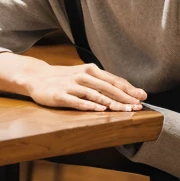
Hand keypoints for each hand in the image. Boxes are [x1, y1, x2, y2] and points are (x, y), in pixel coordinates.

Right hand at [26, 62, 146, 111]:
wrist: (36, 77)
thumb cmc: (64, 78)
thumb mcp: (83, 75)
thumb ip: (100, 82)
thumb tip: (122, 90)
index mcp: (91, 70)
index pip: (114, 80)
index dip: (129, 89)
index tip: (143, 96)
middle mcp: (83, 76)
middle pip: (108, 87)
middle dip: (125, 97)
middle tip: (139, 106)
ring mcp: (71, 85)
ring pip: (96, 94)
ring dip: (112, 102)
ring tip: (125, 110)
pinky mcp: (60, 95)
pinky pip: (77, 100)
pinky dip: (89, 105)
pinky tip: (100, 110)